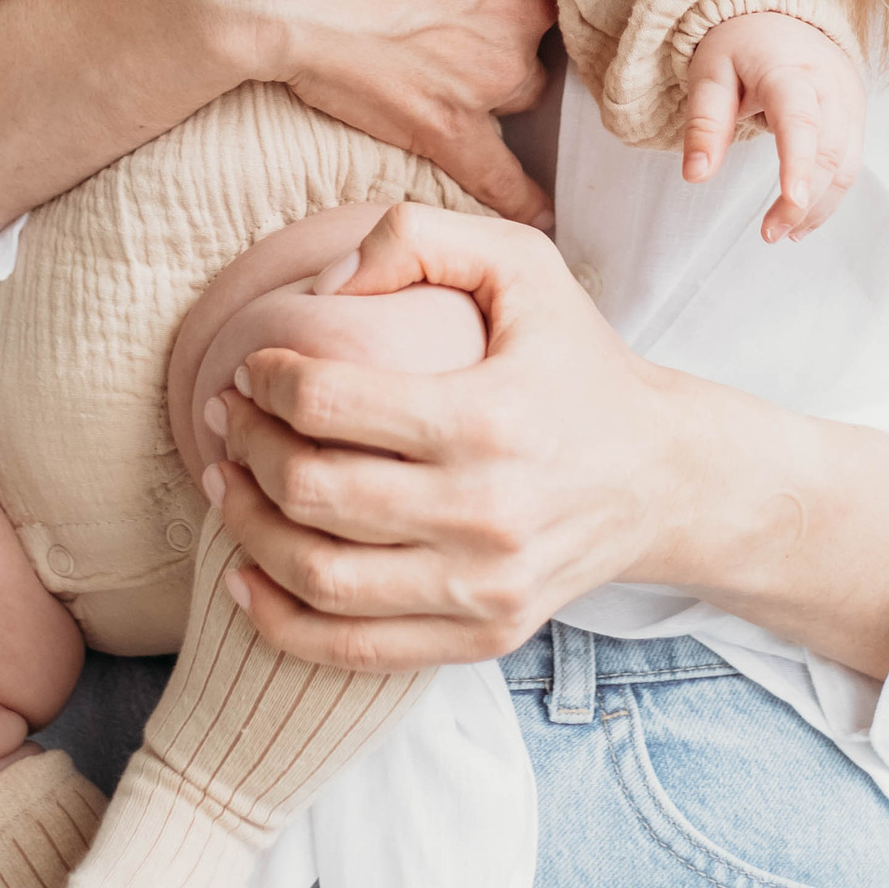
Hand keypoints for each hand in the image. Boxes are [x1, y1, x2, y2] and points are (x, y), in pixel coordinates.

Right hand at [181, 0, 563, 225]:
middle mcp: (531, 2)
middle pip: (549, 18)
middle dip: (512, 13)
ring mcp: (492, 72)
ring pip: (521, 83)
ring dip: (493, 75)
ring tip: (440, 57)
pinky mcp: (447, 126)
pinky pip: (501, 177)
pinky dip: (522, 198)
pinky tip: (540, 215)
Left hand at [202, 200, 888, 685]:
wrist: (663, 476)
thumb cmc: (577, 360)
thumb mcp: (522, 266)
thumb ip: (419, 238)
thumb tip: (326, 288)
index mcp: (489, 418)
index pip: (329, 402)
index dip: (268, 381)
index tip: (253, 368)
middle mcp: (486, 514)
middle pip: (312, 492)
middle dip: (244, 448)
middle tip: (225, 418)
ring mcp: (484, 588)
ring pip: (319, 577)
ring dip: (246, 529)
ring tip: (225, 484)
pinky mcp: (483, 636)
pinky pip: (353, 649)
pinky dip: (280, 619)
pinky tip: (244, 573)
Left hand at [679, 13, 864, 238]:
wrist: (779, 18)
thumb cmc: (740, 47)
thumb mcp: (709, 76)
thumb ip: (704, 125)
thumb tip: (696, 175)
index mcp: (788, 69)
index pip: (799, 119)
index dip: (798, 162)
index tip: (793, 201)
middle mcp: (829, 84)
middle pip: (828, 150)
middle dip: (804, 200)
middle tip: (770, 234)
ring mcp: (849, 99)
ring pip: (846, 163)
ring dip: (821, 205)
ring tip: (786, 232)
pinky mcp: (857, 113)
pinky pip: (852, 162)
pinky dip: (832, 194)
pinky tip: (806, 216)